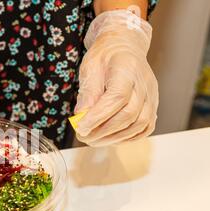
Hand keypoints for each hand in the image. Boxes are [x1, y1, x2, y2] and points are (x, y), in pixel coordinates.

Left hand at [75, 10, 158, 146]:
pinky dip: (128, 137)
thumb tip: (81, 116)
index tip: (81, 128)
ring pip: (139, 124)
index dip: (98, 117)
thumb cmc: (105, 56)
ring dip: (115, 137)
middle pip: (129, 114)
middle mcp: (144, 83)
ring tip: (94, 140)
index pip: (117, 98)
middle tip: (83, 137)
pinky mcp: (153, 105)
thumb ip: (88, 91)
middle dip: (104, 131)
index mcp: (127, 69)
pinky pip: (146, 127)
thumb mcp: (90, 67)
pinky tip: (111, 138)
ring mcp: (152, 95)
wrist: (124, 46)